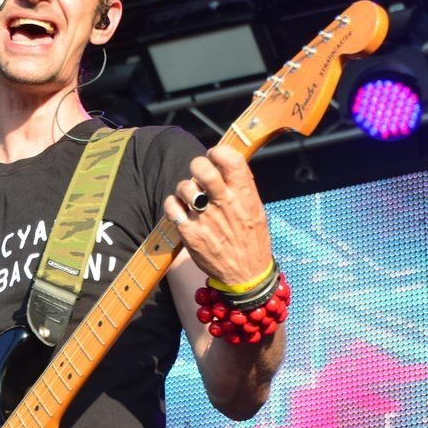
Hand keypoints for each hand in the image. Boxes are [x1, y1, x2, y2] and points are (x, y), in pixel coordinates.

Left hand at [162, 145, 272, 285]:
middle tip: (198, 174)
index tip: (214, 157)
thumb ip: (241, 186)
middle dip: (197, 165)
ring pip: (184, 187)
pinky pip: (171, 207)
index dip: (218, 152)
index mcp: (244, 195)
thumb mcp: (256, 209)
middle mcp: (225, 204)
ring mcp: (206, 219)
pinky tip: (181, 210)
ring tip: (190, 198)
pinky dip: (173, 205)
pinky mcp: (190, 234)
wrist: (246, 275)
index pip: (231, 159)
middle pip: (202, 168)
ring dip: (184, 189)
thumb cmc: (251, 239)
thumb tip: (225, 162)